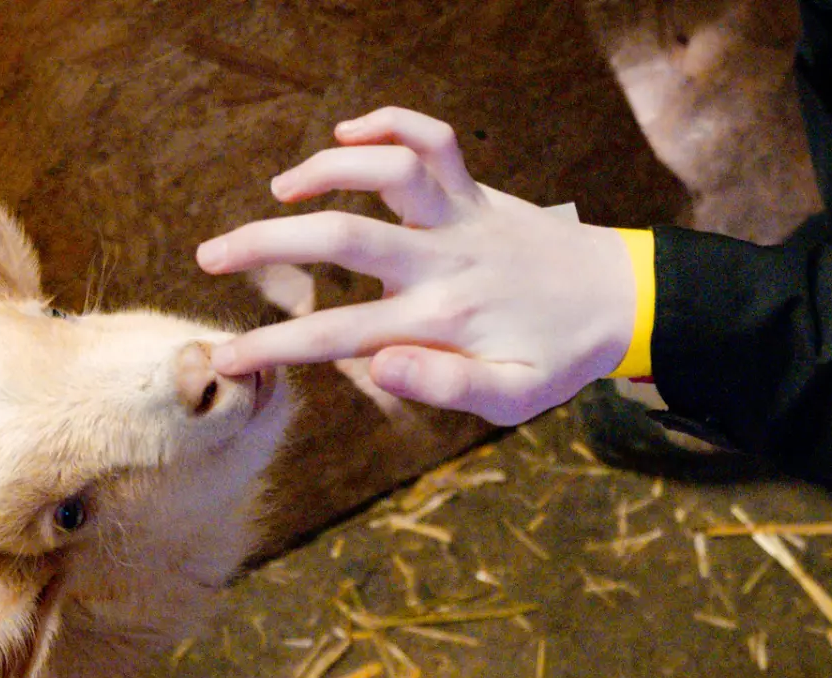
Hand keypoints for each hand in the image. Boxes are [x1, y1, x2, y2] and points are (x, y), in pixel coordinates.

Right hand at [196, 107, 636, 425]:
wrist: (621, 299)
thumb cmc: (558, 358)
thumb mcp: (511, 401)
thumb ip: (443, 387)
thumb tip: (376, 367)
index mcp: (441, 322)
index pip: (335, 335)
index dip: (271, 349)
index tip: (223, 359)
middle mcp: (444, 261)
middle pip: (339, 239)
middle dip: (263, 244)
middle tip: (211, 256)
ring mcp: (461, 218)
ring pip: (385, 169)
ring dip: (323, 170)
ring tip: (279, 194)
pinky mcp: (476, 190)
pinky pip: (431, 137)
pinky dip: (387, 121)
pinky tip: (348, 133)